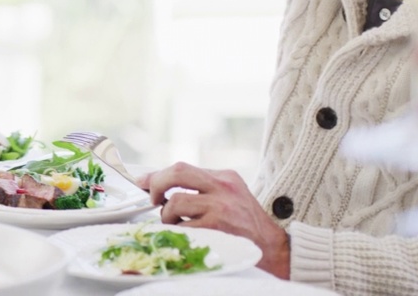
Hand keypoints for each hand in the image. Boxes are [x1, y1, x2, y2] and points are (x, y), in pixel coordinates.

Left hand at [137, 162, 290, 278]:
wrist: (274, 250)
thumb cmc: (247, 225)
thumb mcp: (230, 196)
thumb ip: (202, 188)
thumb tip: (160, 185)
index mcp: (225, 177)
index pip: (182, 168)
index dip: (157, 175)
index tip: (143, 182)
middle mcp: (223, 187)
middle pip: (176, 172)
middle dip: (156, 185)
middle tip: (152, 199)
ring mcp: (221, 207)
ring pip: (175, 202)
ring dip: (168, 216)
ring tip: (176, 224)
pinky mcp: (218, 227)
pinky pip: (183, 226)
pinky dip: (178, 232)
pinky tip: (187, 236)